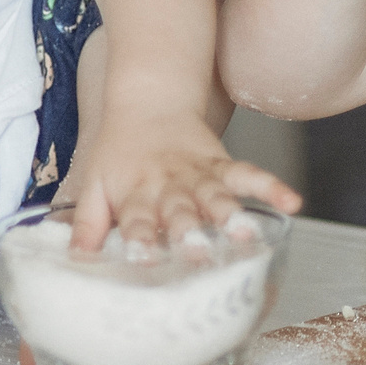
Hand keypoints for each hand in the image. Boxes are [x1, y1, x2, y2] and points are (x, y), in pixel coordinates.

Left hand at [60, 110, 302, 252]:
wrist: (148, 101)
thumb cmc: (119, 152)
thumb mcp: (93, 185)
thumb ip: (87, 225)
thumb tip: (74, 264)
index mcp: (134, 194)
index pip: (135, 221)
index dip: (140, 240)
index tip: (144, 259)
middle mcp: (168, 186)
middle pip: (179, 212)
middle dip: (189, 234)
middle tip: (198, 255)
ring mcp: (198, 175)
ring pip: (216, 196)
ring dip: (231, 215)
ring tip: (246, 234)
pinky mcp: (222, 163)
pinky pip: (249, 173)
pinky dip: (271, 186)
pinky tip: (291, 202)